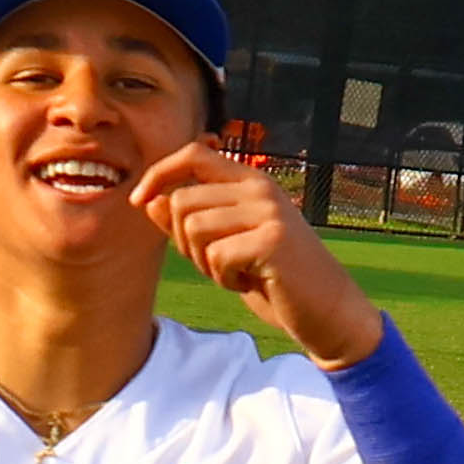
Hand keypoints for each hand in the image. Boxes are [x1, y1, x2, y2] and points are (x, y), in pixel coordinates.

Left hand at [135, 143, 380, 362]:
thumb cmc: (272, 278)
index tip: (139, 200)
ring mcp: (268, 211)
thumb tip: (148, 199)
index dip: (159, 173)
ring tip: (236, 271)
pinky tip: (250, 281)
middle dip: (183, 242)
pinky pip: (216, 255)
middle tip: (217, 263)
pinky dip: (224, 278)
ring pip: (193, 228)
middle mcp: (259, 187)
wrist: (324, 310)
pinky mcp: (273, 240)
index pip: (192, 154)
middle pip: (182, 201)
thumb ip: (189, 222)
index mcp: (248, 180)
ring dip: (204, 262)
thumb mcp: (222, 246)